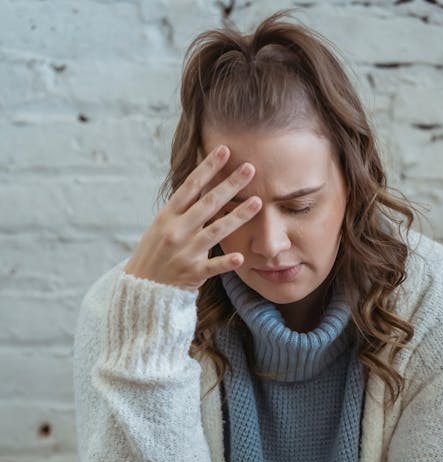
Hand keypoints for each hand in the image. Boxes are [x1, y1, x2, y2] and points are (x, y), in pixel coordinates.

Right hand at [123, 143, 261, 290]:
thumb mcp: (162, 225)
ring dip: (237, 216)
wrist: (142, 287)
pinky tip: (240, 257)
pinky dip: (225, 263)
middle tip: (250, 168)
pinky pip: (212, 267)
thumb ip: (182, 207)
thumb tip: (201, 179)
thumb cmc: (156, 251)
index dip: (207, 168)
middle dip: (230, 185)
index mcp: (167, 216)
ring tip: (257, 202)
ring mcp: (184, 252)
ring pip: (215, 231)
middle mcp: (176, 231)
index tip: (225, 150)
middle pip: (207, 204)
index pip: (190, 187)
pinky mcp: (192, 273)